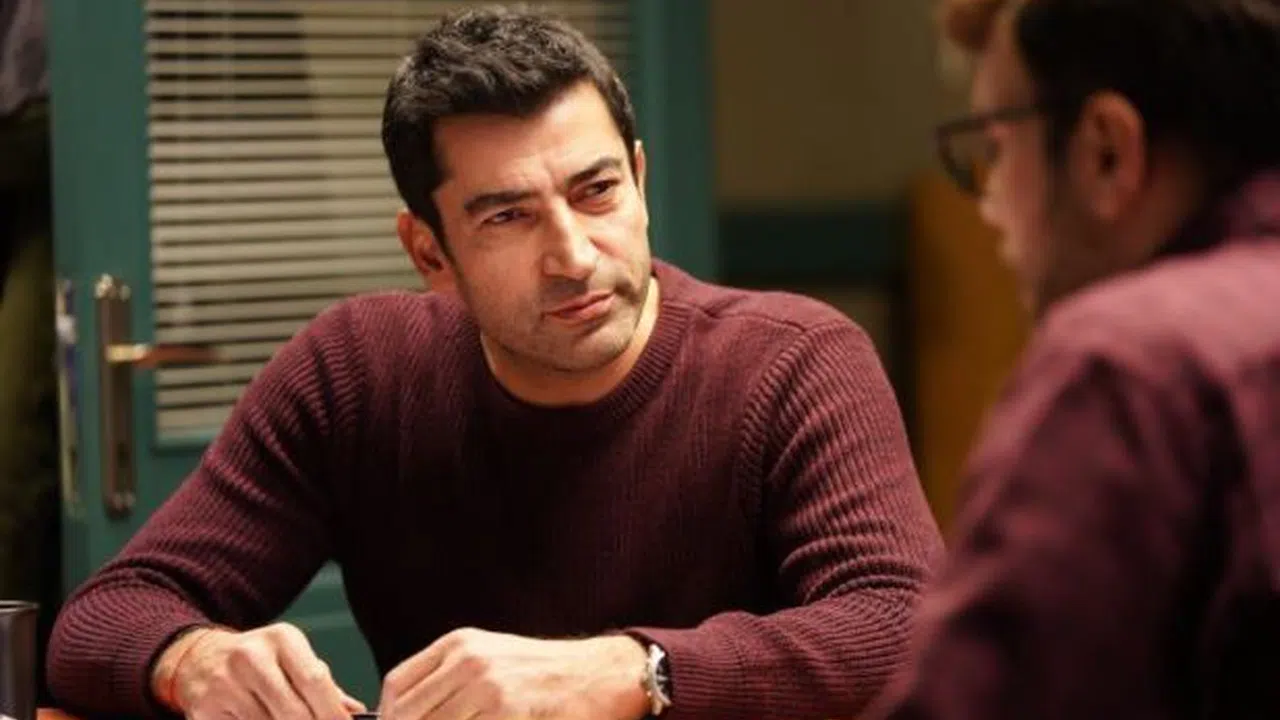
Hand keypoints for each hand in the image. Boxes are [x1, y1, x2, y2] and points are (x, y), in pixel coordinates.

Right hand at [152, 622, 366, 718]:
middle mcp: (251, 657)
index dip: (333, 712)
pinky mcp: (205, 710)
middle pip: (294, 711)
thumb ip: (324, 685)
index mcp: (282, 639)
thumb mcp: (292, 658)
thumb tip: (356, 712)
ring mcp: (225, 684)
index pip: (315, 680)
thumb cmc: (259, 660)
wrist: (199, 658)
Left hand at [378, 628, 648, 719]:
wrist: (602, 674)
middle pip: (408, 714)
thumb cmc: (544, 672)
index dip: (387, 717)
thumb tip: (403, 713)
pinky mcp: (509, 711)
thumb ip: (449, 680)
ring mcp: (489, 688)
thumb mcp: (491, 658)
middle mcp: (469, 661)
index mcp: (459, 644)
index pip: (396, 686)